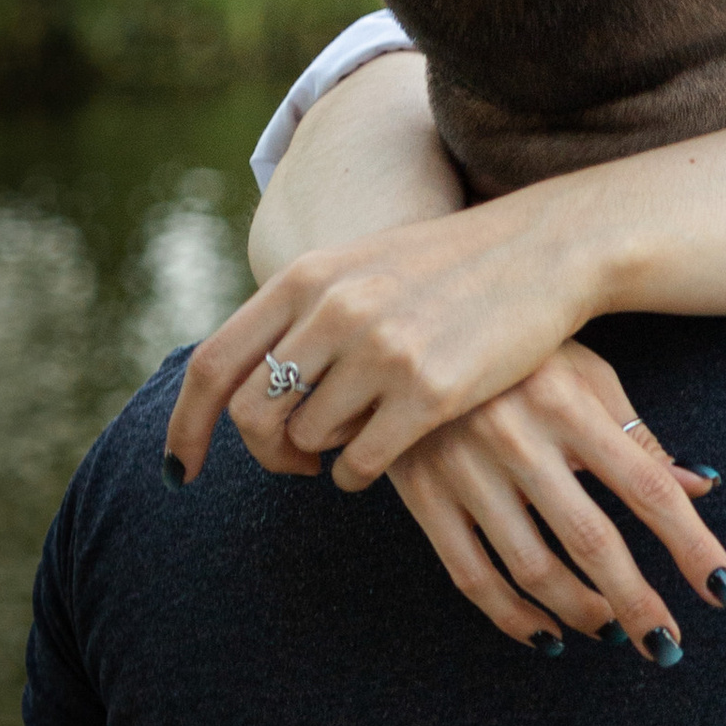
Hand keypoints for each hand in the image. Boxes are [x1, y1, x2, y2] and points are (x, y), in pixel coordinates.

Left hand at [165, 184, 599, 491]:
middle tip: (294, 464)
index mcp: (308, 278)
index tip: (181, 470)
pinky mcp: (431, 391)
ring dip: (322, 459)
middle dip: (264, 454)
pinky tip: (380, 461)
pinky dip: (358, 476)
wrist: (544, 250)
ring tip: (354, 447)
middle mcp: (335, 311)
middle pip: (254, 414)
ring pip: (309, 440)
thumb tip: (247, 384)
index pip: (216, 365)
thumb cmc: (451, 268)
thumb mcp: (362, 268)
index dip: (186, 426)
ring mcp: (383, 351)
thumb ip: (303, 313)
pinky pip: (361, 463)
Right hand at [384, 344, 725, 653]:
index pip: (647, 487)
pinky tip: (546, 634)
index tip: (725, 590)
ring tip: (608, 629)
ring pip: (532, 568)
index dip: (691, 544)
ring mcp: (464, 470)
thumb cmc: (517, 354)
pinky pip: (471, 575)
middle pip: (591, 540)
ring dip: (579, 611)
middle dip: (637, 601)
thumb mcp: (583, 375)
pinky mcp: (423, 494)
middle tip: (666, 643)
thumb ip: (637, 436)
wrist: (404, 332)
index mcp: (568, 404)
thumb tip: (699, 487)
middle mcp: (518, 439)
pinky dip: (512, 617)